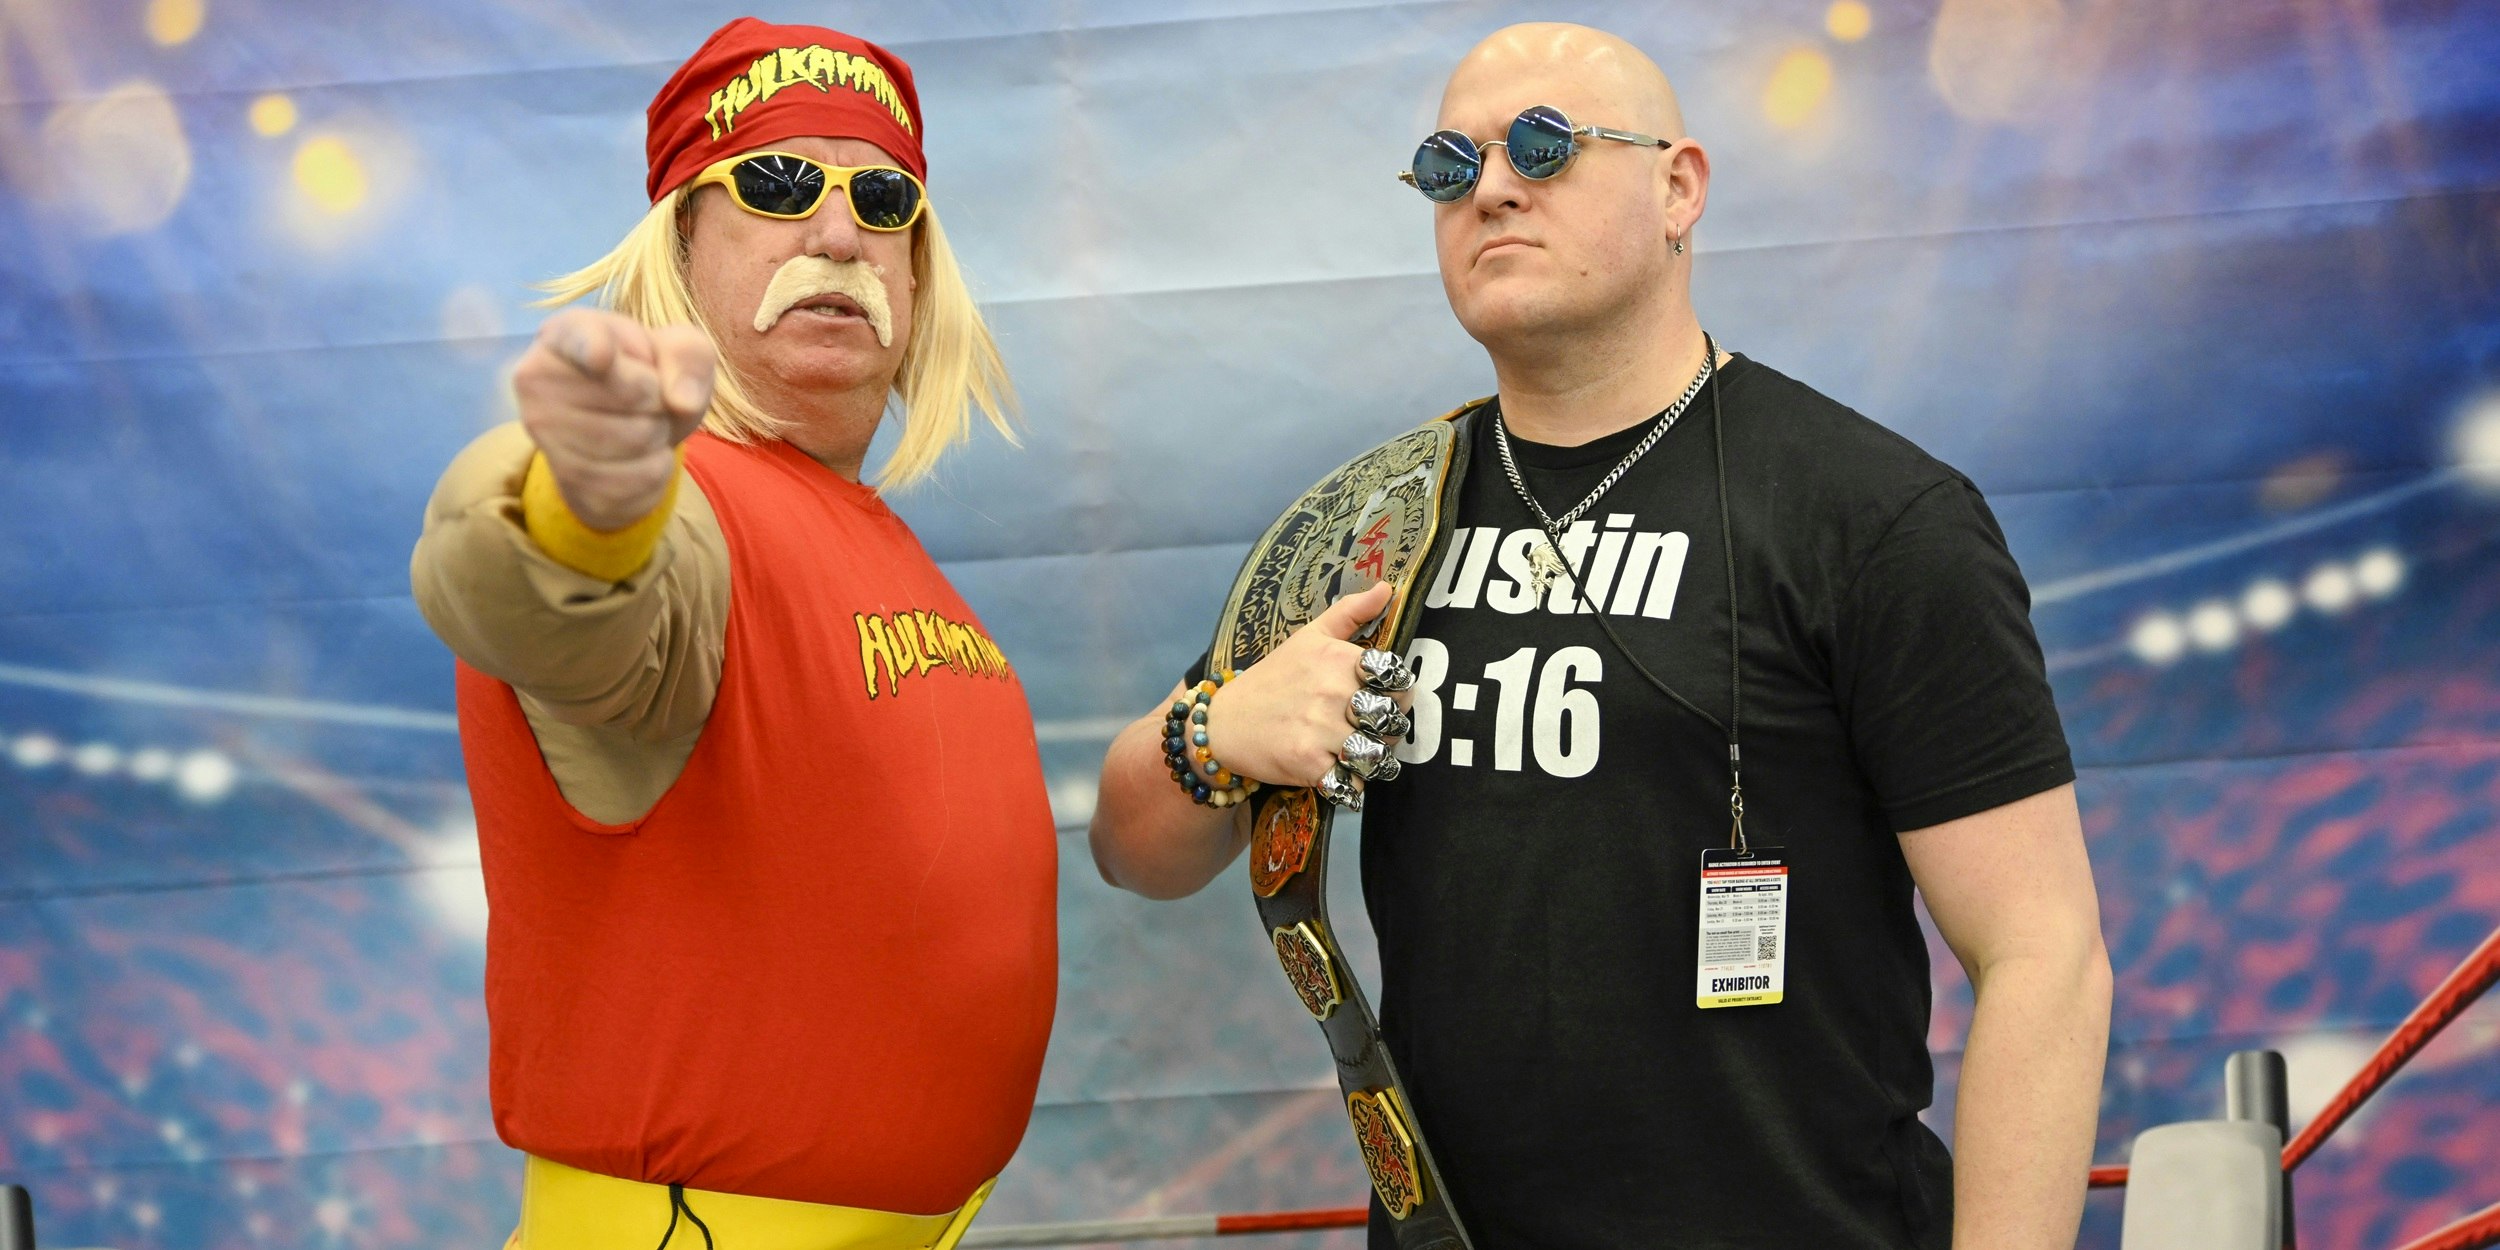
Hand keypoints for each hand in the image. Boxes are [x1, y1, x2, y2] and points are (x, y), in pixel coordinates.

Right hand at [513, 308, 716, 530]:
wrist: (625, 433)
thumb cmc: (648, 378)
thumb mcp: (678, 352)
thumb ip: (688, 356)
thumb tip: (682, 401)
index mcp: (565, 332)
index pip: (577, 339)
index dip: (594, 347)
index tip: (602, 355)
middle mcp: (539, 378)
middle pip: (635, 394)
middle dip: (660, 400)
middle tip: (645, 398)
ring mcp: (545, 432)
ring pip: (638, 438)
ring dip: (658, 435)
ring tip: (639, 423)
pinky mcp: (567, 477)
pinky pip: (641, 477)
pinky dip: (656, 469)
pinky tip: (635, 456)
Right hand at [1205, 582, 1404, 787]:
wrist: (1223, 723)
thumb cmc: (1273, 678)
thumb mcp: (1309, 637)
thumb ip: (1351, 612)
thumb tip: (1387, 587)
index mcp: (1338, 659)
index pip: (1398, 678)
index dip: (1397, 691)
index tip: (1380, 696)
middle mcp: (1332, 692)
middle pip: (1393, 719)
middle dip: (1388, 728)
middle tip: (1369, 729)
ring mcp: (1320, 729)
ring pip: (1379, 754)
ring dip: (1374, 759)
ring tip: (1358, 752)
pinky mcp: (1308, 765)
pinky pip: (1353, 782)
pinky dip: (1350, 783)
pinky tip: (1337, 772)